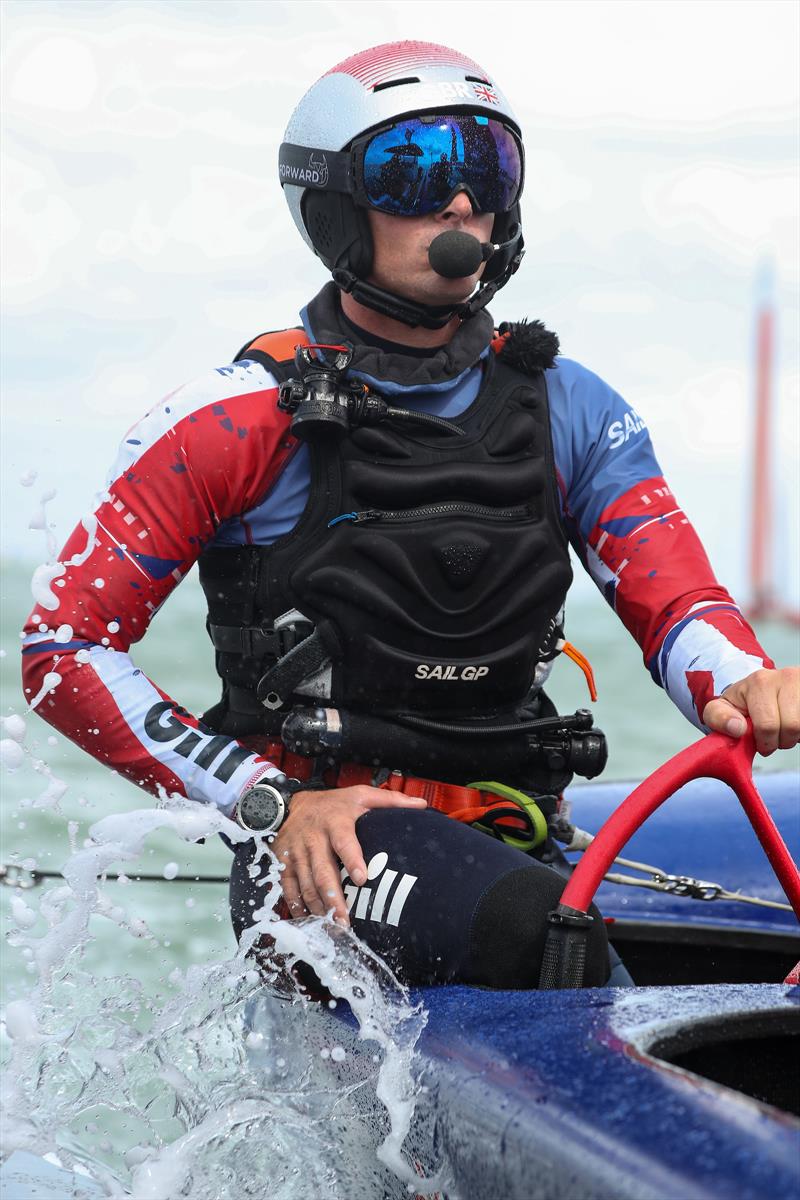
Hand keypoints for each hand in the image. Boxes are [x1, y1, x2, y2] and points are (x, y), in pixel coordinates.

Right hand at [271, 785, 426, 922]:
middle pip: (323, 871)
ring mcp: (297, 853)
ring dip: (318, 907)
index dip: (353, 859)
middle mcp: (314, 839)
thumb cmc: (331, 803)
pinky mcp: (284, 863)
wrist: (288, 804)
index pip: (344, 842)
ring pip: (306, 884)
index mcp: (335, 822)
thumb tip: (420, 805)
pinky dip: (297, 905)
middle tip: (345, 919)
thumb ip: (390, 800)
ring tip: (331, 926)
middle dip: (334, 898)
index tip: (362, 878)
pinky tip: (308, 919)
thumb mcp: (360, 795)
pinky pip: (289, 887)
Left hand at [703, 666, 799, 755]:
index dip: (764, 742)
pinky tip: (793, 723)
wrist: (765, 687)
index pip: (767, 725)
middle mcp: (784, 677)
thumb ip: (719, 718)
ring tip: (782, 729)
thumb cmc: (745, 701)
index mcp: (759, 682)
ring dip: (793, 736)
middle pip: (790, 727)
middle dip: (779, 741)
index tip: (759, 740)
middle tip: (772, 737)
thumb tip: (737, 728)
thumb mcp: (723, 708)